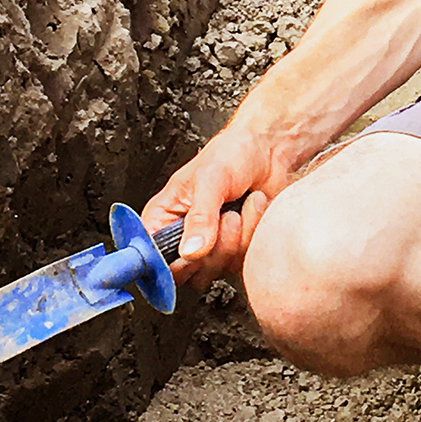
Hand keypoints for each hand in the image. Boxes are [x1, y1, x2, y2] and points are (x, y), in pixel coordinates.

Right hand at [141, 127, 286, 289]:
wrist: (268, 149)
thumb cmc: (231, 154)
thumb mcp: (211, 179)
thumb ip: (200, 217)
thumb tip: (190, 251)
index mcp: (162, 217)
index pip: (152, 257)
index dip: (170, 262)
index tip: (192, 253)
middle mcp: (182, 236)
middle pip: (187, 272)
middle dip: (214, 247)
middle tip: (224, 215)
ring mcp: (209, 246)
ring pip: (217, 268)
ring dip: (237, 236)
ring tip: (238, 206)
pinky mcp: (234, 249)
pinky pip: (242, 260)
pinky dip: (252, 233)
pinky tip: (251, 209)